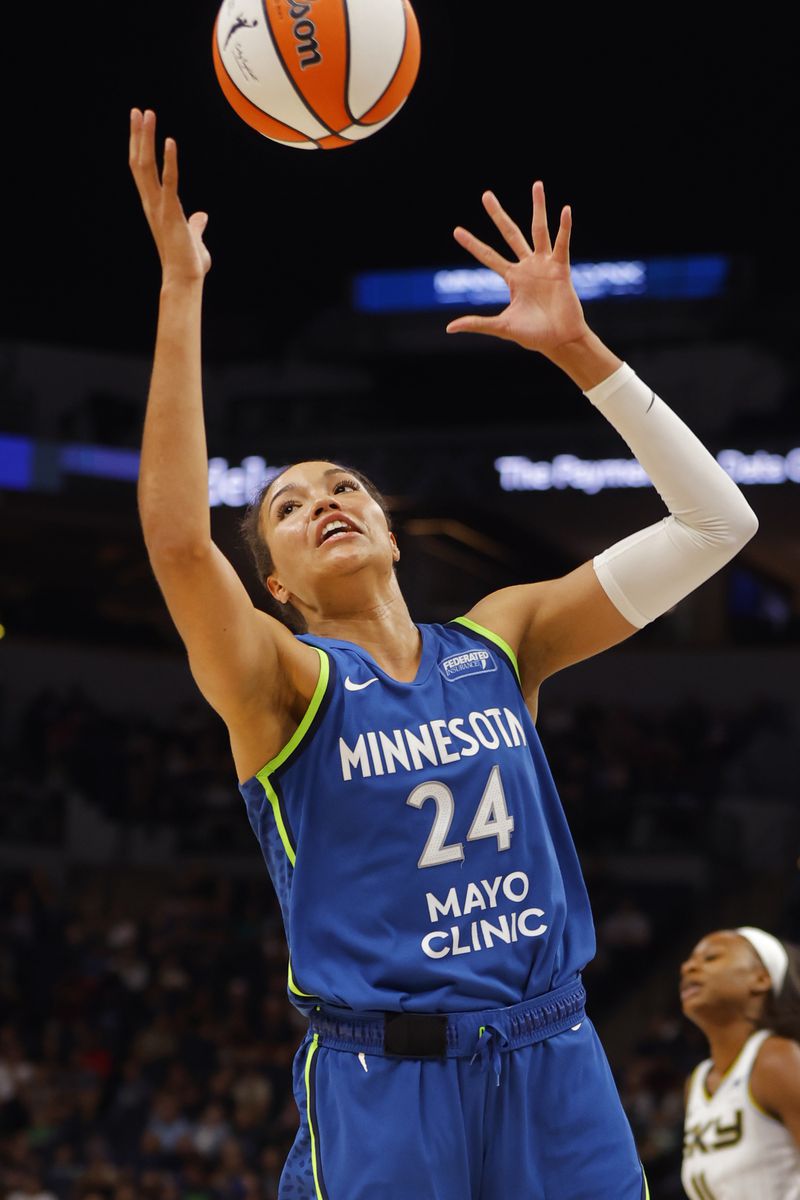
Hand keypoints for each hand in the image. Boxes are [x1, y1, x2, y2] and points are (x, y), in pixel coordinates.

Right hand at [129, 109, 210, 284]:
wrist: (185, 280)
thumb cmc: (188, 263)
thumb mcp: (193, 238)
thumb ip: (196, 225)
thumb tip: (202, 217)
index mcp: (155, 207)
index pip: (142, 171)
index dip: (139, 147)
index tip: (139, 126)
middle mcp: (152, 204)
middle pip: (138, 163)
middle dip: (137, 136)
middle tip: (137, 111)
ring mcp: (160, 208)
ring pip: (146, 167)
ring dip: (146, 139)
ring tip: (147, 115)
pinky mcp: (172, 214)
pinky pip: (170, 182)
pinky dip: (170, 161)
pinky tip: (170, 141)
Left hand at [446, 182, 588, 355]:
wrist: (561, 341)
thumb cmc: (534, 336)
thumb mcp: (502, 327)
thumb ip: (478, 323)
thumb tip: (449, 328)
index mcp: (512, 278)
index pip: (487, 256)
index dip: (473, 244)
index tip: (457, 231)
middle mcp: (527, 267)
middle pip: (510, 234)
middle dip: (498, 215)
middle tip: (485, 195)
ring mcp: (544, 265)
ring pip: (539, 230)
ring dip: (539, 207)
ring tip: (537, 184)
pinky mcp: (561, 268)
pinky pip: (562, 244)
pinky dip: (565, 228)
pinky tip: (565, 210)